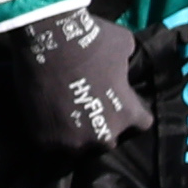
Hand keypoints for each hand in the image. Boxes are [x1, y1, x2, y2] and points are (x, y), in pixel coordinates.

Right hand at [0, 6, 150, 159]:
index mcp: (128, 114)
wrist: (49, 40)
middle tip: (89, 108)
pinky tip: (46, 117)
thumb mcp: (124, 46)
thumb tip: (124, 66)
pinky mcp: (45, 140)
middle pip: (108, 139)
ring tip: (66, 115)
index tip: (121, 103)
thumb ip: (127, 64)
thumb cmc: (91, 40)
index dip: (132, 112)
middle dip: (102, 126)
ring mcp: (73, 141)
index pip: (141, 123)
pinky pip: (51, 143)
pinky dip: (49, 132)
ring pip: (79, 146)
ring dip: (75, 134)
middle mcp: (104, 135)